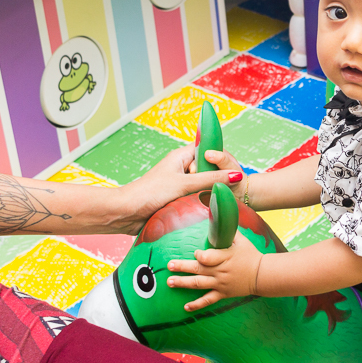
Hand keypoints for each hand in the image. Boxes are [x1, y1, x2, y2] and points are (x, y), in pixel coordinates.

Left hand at [113, 146, 244, 235]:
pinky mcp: (175, 199)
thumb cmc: (150, 192)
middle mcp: (180, 168)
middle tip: (221, 187)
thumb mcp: (184, 184)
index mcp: (180, 157)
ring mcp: (178, 184)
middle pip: (206, 169)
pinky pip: (194, 198)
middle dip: (214, 178)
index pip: (206, 150)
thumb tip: (235, 175)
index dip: (217, 158)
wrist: (127, 212)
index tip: (229, 168)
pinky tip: (205, 208)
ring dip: (206, 193)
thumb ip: (210, 179)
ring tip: (213, 199)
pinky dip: (199, 202)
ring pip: (201, 185)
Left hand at [167, 231, 262, 310]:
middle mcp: (220, 272)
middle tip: (169, 266)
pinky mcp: (222, 293)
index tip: (195, 253)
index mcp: (225, 257)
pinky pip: (208, 300)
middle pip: (198, 269)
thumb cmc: (251, 255)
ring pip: (198, 284)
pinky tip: (186, 307)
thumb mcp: (242, 240)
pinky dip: (197, 305)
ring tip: (170, 281)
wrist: (262, 275)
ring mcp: (220, 284)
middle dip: (182, 267)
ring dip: (183, 283)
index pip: (208, 257)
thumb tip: (220, 218)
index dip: (200, 255)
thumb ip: (229, 231)